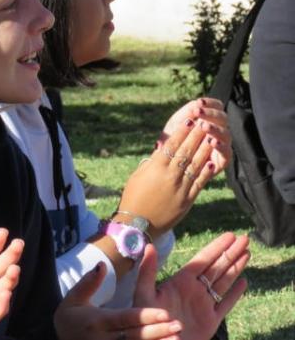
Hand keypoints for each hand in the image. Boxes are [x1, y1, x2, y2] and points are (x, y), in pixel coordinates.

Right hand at [55, 262, 182, 339]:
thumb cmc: (69, 320)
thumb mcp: (72, 299)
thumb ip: (88, 283)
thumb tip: (102, 265)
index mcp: (97, 321)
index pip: (125, 318)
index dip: (145, 316)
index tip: (164, 312)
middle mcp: (104, 339)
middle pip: (135, 336)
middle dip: (158, 331)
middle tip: (178, 324)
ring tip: (177, 338)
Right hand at [119, 117, 216, 237]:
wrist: (137, 224)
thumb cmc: (133, 197)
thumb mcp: (138, 176)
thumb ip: (151, 163)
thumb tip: (162, 150)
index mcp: (154, 168)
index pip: (171, 145)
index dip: (181, 132)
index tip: (189, 120)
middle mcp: (169, 176)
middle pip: (186, 152)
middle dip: (196, 136)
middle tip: (204, 122)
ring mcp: (180, 188)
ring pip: (195, 165)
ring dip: (205, 150)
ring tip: (211, 137)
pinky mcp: (187, 200)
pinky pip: (199, 183)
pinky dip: (206, 172)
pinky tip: (212, 162)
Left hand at [134, 234, 249, 339]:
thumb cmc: (146, 321)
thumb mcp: (144, 294)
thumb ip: (147, 271)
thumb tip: (149, 246)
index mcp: (180, 282)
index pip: (203, 259)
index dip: (217, 247)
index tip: (230, 235)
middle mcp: (194, 290)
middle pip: (217, 267)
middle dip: (231, 252)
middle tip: (245, 238)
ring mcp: (203, 304)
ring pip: (224, 282)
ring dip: (236, 267)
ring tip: (247, 253)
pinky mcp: (211, 321)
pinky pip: (226, 304)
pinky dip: (236, 294)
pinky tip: (244, 282)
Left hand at [159, 98, 230, 172]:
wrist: (166, 164)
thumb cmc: (171, 141)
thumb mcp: (175, 125)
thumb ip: (185, 113)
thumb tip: (196, 104)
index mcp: (209, 120)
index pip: (217, 107)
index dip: (210, 103)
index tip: (199, 102)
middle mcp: (218, 131)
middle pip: (222, 118)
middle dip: (210, 114)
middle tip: (197, 112)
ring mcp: (222, 145)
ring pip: (226, 134)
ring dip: (215, 129)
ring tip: (204, 126)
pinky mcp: (222, 161)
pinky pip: (227, 153)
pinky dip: (221, 146)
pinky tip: (212, 142)